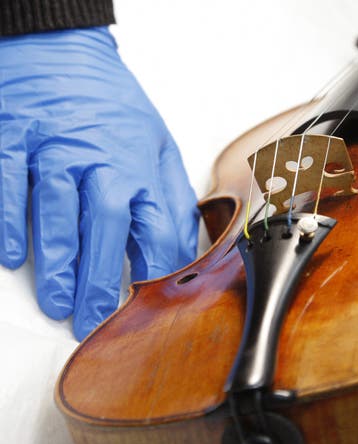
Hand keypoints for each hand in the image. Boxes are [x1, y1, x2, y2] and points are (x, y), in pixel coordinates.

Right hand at [0, 27, 198, 339]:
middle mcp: (101, 160)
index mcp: (141, 166)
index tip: (151, 303)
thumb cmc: (115, 108)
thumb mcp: (160, 148)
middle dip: (99, 279)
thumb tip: (185, 247)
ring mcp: (55, 150)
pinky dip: (8, 221)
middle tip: (93, 320)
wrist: (64, 54)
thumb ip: (171, 197)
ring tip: (57, 304)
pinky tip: (11, 255)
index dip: (156, 270)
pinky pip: (9, 184)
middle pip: (105, 227)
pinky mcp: (15, 140)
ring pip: (58, 212)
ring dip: (58, 263)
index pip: (156, 226)